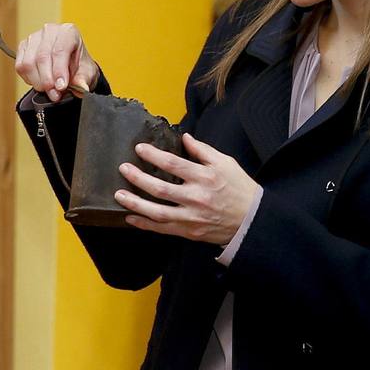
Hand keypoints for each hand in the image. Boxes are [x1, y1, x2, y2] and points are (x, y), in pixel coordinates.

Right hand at [15, 22, 99, 100]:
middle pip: (42, 57)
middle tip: (55, 94)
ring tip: (49, 90)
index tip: (61, 87)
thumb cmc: (80, 66)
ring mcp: (34, 37)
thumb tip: (82, 88)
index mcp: (69, 32)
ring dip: (38, 81)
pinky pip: (20, 66)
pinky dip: (29, 78)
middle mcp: (50, 31)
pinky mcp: (23, 47)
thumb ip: (83, 81)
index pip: (60, 50)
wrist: (72, 66)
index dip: (59, 71)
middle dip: (48, 80)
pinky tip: (40, 82)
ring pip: (29, 63)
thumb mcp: (87, 74)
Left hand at [115, 132, 259, 243]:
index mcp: (205, 177)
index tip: (140, 149)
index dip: (154, 155)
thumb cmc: (239, 188)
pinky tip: (130, 217)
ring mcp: (191, 217)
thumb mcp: (225, 163)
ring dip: (135, 204)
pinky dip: (144, 224)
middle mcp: (196, 198)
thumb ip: (203, 150)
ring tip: (119, 195)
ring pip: (157, 212)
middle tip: (123, 169)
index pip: (174, 164)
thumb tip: (184, 138)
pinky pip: (162, 229)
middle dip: (138, 178)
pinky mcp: (189, 231)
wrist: (250, 220)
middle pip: (160, 188)